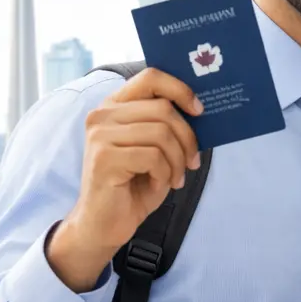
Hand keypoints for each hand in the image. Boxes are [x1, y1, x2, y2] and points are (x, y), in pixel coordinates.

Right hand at [48, 68, 202, 290]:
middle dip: (187, 138)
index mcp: (115, 106)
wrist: (104, 224)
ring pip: (161, 133)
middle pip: (163, 109)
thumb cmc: (133, 185)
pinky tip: (159, 185)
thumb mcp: (154, 148)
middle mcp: (102, 114)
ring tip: (175, 178)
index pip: (151, 77)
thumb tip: (200, 109)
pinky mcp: (104, 158)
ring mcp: (100, 135)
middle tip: (192, 162)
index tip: (199, 110)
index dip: (180, 90)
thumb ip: (166, 125)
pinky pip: (153, 157)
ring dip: (177, 160)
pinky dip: (165, 174)